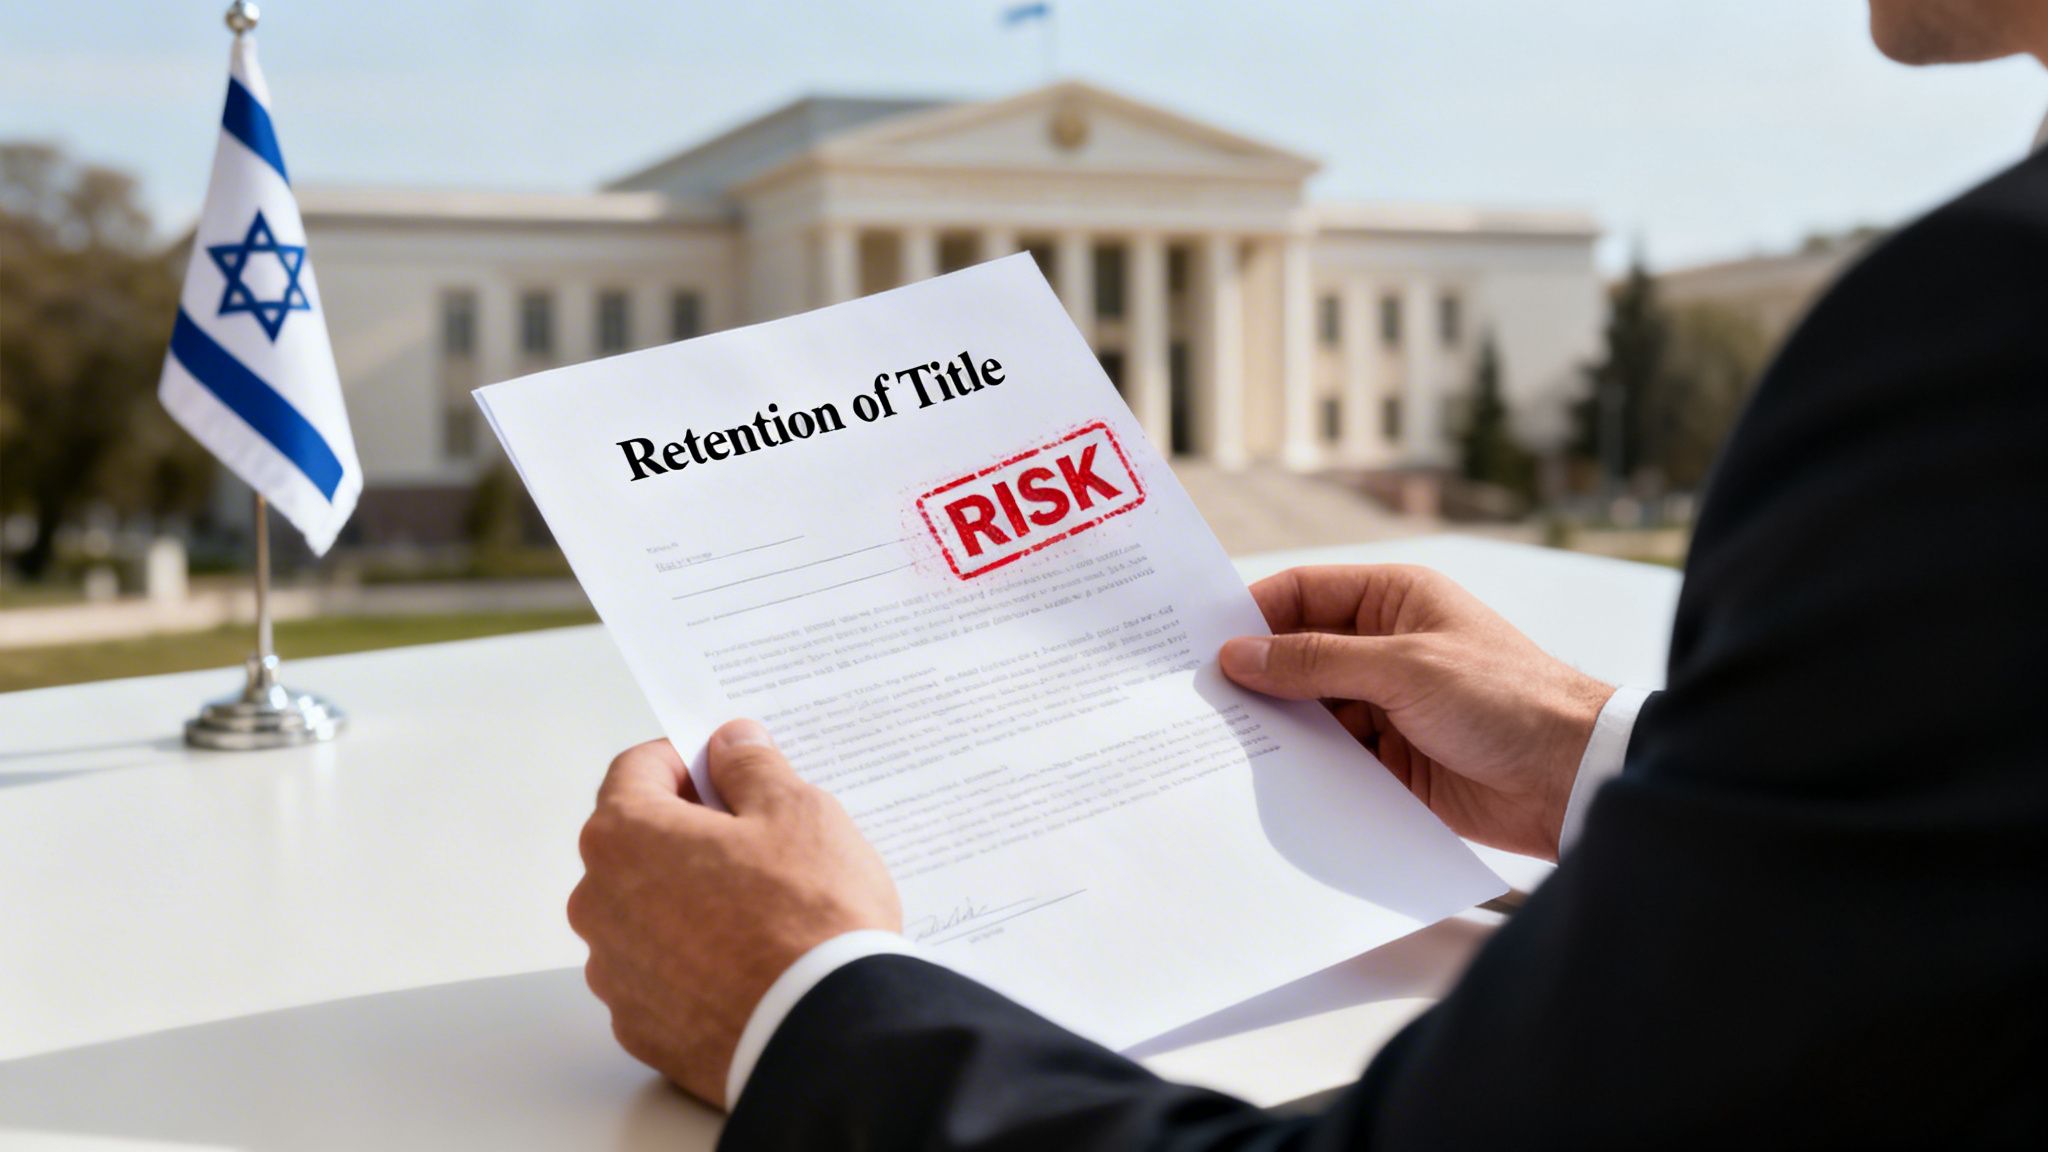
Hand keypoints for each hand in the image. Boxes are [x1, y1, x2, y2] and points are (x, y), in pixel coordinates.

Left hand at [567, 719, 900, 1107]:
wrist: (827, 1035)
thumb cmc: (810, 918)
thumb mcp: (798, 812)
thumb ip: (752, 767)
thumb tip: (729, 745)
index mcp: (625, 837)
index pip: (637, 769)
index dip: (687, 759)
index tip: (726, 768)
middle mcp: (600, 904)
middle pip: (637, 844)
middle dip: (690, 833)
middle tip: (759, 842)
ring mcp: (615, 973)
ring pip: (646, 911)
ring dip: (688, 899)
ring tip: (762, 912)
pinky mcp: (640, 1027)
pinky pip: (660, 974)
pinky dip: (693, 961)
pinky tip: (749, 963)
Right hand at [1219, 565, 1614, 858]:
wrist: (1571, 779)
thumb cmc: (1507, 699)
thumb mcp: (1405, 668)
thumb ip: (1317, 662)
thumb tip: (1240, 655)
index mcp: (1394, 600)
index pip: (1304, 593)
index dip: (1254, 614)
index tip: (1203, 643)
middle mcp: (1384, 648)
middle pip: (1298, 654)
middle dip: (1256, 676)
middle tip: (1198, 698)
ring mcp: (1385, 706)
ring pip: (1308, 710)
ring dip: (1275, 725)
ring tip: (1223, 742)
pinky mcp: (1387, 761)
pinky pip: (1328, 759)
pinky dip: (1301, 767)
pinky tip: (1266, 779)